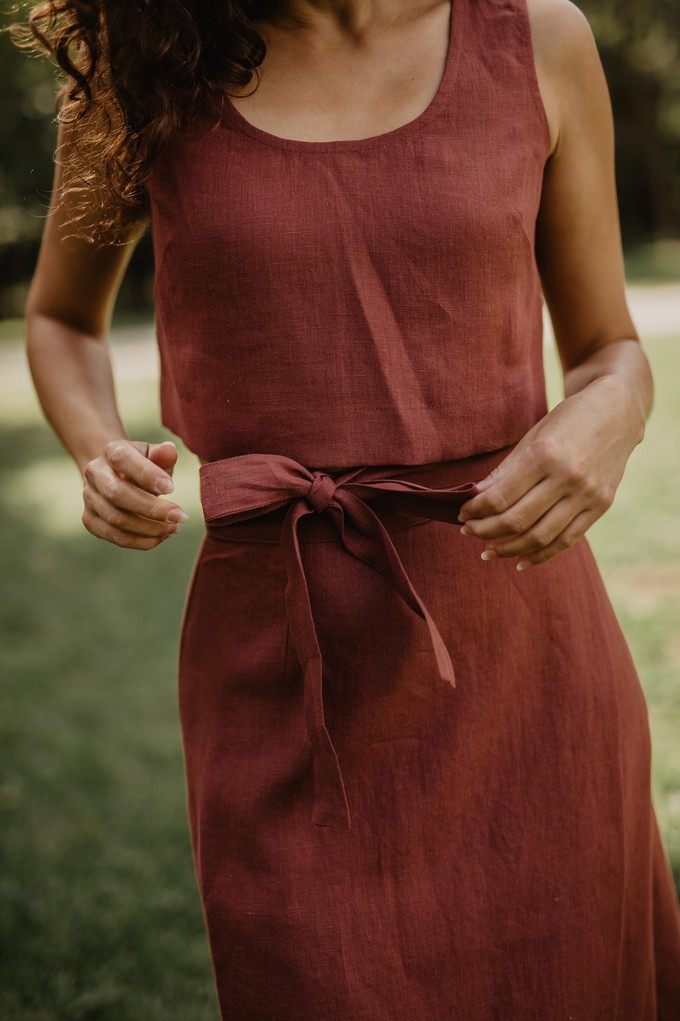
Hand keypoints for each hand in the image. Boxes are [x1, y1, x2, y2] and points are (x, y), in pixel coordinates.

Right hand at [82, 438, 188, 549]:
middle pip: (116, 494)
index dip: (147, 474)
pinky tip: (161, 536)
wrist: (119, 477)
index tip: (172, 488)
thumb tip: (169, 450)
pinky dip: (141, 541)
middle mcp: (94, 473)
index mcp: (111, 451)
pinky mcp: (90, 520)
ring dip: (149, 528)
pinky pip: (115, 537)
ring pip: (116, 519)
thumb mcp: (155, 456)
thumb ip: (163, 454)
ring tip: (174, 528)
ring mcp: (89, 498)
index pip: (122, 459)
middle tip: (180, 516)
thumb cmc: (144, 465)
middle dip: (151, 508)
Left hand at [457, 376, 644, 569]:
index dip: (476, 510)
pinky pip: (567, 540)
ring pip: (540, 536)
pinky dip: (541, 555)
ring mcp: (587, 494)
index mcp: (545, 455)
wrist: (618, 412)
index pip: (501, 496)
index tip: (462, 514)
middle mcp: (568, 477)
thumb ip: (505, 471)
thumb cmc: (568, 420)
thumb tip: (475, 498)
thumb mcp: (533, 436)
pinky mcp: (601, 506)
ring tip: (488, 551)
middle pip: (517, 519)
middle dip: (486, 530)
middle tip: (468, 531)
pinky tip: (520, 561)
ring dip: (508, 549)